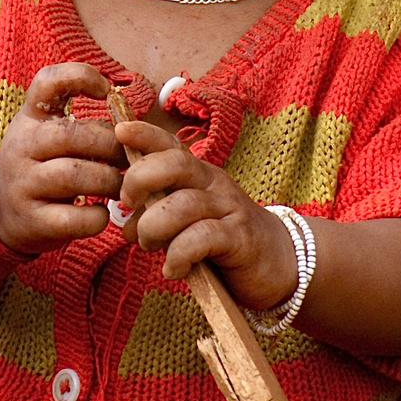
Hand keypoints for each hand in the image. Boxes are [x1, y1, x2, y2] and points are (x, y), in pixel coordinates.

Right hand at [0, 63, 123, 255]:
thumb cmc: (38, 163)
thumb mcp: (45, 131)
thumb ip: (80, 121)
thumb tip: (131, 123)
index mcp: (30, 117)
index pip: (47, 81)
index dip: (81, 77)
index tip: (106, 90)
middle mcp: (22, 146)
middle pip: (72, 135)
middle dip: (112, 145)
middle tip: (130, 156)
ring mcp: (24, 184)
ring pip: (73, 175)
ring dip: (109, 181)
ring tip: (121, 186)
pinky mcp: (32, 221)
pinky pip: (72, 219)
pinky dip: (96, 218)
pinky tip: (102, 213)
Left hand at [116, 121, 297, 310]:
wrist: (280, 262)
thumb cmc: (224, 240)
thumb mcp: (188, 221)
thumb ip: (158, 214)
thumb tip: (123, 223)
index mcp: (198, 174)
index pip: (170, 145)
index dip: (145, 134)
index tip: (120, 131)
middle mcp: (213, 184)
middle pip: (175, 164)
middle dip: (141, 179)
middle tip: (127, 204)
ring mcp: (229, 209)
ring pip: (183, 204)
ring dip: (154, 226)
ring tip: (148, 245)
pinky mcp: (241, 238)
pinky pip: (203, 238)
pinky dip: (179, 254)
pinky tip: (173, 269)